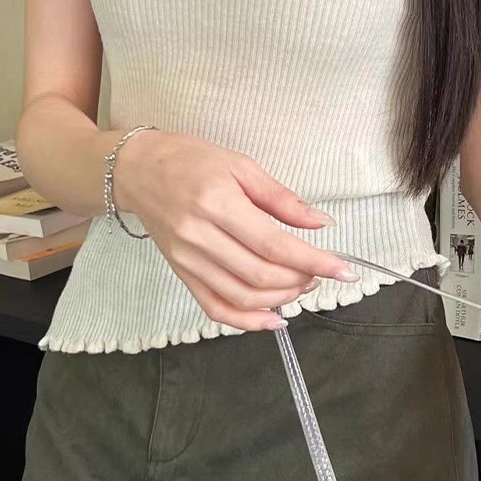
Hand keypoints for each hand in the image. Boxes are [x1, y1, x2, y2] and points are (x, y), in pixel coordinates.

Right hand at [112, 129, 359, 331]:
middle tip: (321, 271)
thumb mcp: (241, 165)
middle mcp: (199, 237)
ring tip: (302, 284)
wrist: (137, 171)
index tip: (344, 269)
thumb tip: (320, 223)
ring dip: (281, 298)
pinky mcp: (181, 273)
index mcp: (217, 203)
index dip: (313, 261)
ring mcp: (187, 260)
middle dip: (300, 279)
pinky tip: (274, 317)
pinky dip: (247, 321)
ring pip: (242, 295)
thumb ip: (281, 198)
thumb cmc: (190, 160)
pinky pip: (215, 307)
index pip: (274, 244)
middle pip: (260, 274)